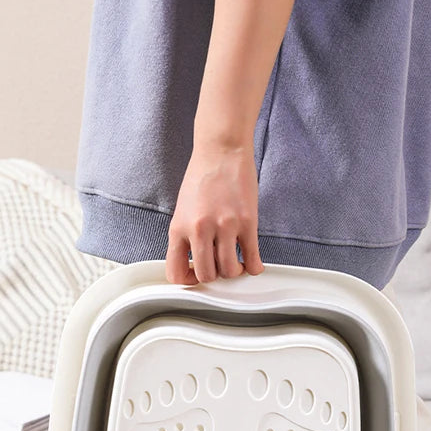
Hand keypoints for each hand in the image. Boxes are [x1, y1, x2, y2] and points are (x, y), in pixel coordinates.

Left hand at [166, 144, 264, 284]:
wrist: (222, 150)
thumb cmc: (203, 176)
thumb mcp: (183, 210)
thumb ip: (187, 236)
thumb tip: (195, 263)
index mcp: (179, 228)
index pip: (176, 272)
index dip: (188, 280)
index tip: (196, 275)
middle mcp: (200, 229)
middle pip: (207, 275)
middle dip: (215, 276)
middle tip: (220, 266)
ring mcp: (224, 226)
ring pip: (229, 270)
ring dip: (234, 270)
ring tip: (236, 261)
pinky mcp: (247, 222)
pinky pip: (252, 258)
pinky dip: (254, 267)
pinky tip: (253, 263)